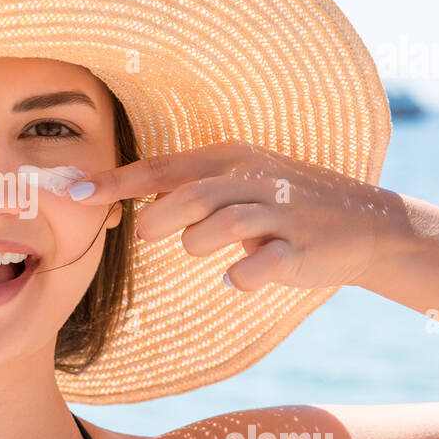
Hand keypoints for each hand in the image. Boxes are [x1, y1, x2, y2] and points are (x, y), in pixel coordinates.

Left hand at [70, 140, 403, 291]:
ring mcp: (280, 213)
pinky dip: (242, 276)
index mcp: (229, 159)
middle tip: (147, 234)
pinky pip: (261, 265)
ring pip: (221, 226)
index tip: (74, 193)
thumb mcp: (235, 182)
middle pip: (189, 196)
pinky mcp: (301, 248)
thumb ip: (184, 189)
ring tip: (202, 251)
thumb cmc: (282, 203)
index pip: (161, 168)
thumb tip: (126, 205)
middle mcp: (253, 179)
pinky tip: (238, 278)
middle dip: (159, 218)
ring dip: (199, 245)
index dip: (115, 182)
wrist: (364, 223)